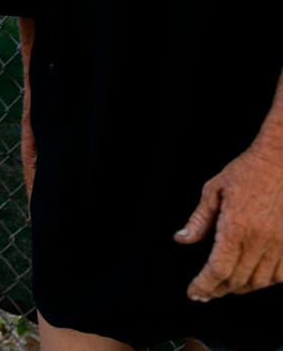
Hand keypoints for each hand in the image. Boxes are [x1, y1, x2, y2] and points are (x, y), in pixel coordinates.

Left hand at [176, 146, 282, 300]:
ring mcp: (280, 244)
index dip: (204, 285)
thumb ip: (198, 220)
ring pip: (259, 281)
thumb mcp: (213, 191)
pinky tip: (252, 277)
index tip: (194, 293)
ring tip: (225, 286)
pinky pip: (280, 275)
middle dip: (218, 289)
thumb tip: (181, 239)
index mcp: (236, 227)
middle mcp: (260, 240)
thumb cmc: (246, 172)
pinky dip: (264, 281)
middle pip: (237, 279)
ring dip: (240, 288)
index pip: (218, 269)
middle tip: (205, 292)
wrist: (281, 161)